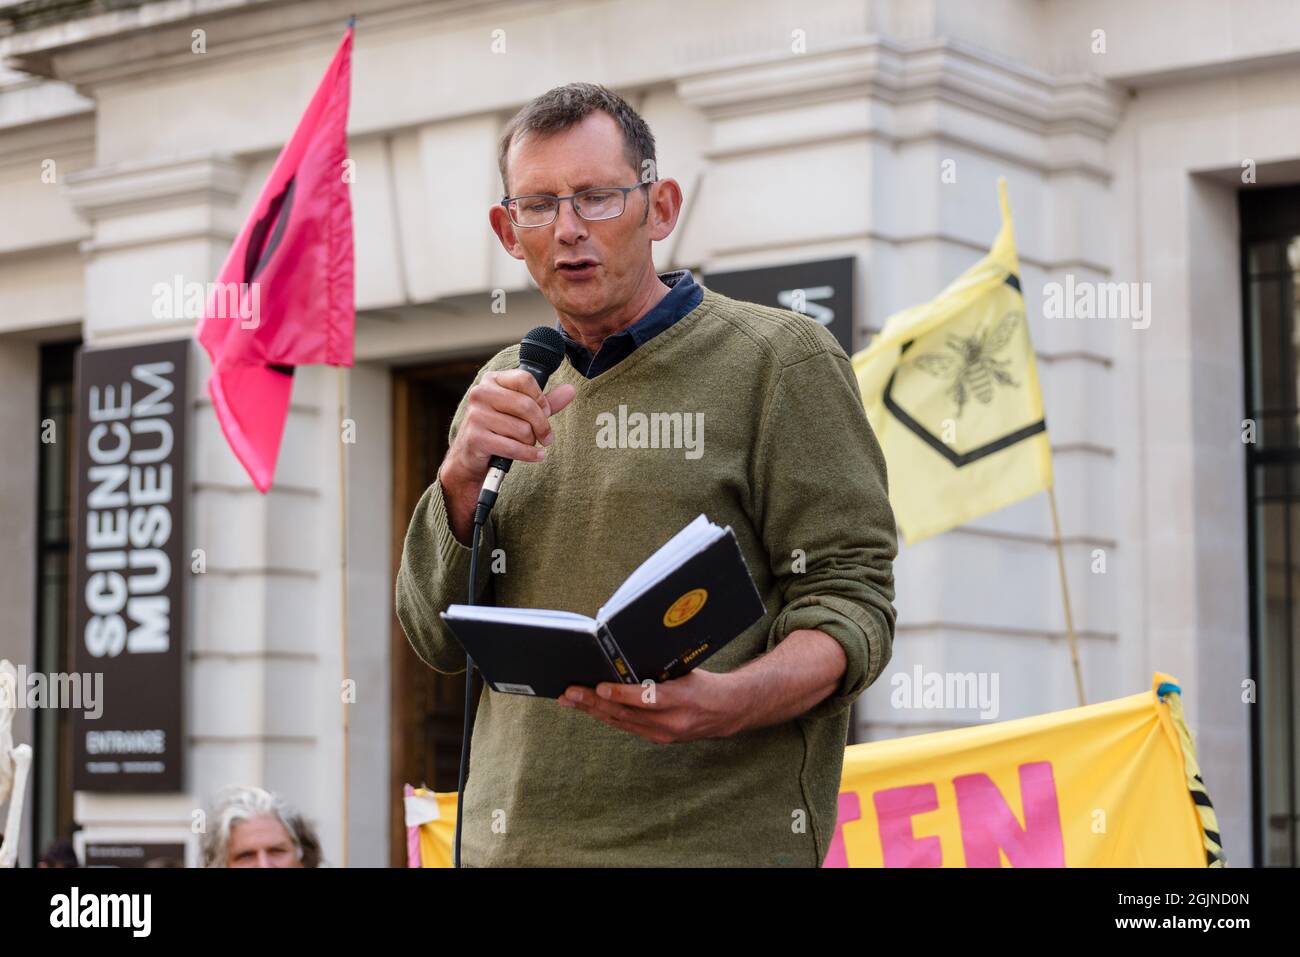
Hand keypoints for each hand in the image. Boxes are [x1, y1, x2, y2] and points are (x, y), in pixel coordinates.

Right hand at [439, 369, 575, 539]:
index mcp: (492, 380)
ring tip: (528, 444)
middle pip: (526, 405)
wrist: (469, 456)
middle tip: (546, 437)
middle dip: (542, 425)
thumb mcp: (521, 411)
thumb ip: (546, 401)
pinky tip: (536, 456)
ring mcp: (476, 416)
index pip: (525, 379)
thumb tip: (571, 390)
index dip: (541, 398)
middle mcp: (480, 394)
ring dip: (531, 442)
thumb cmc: (498, 428)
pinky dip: (529, 454)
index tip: (546, 411)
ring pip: (522, 429)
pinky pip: (513, 447)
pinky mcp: (476, 438)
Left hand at [558, 669, 746, 743]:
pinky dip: (606, 716)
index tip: (600, 686)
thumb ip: (658, 671)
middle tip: (570, 693)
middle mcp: (671, 721)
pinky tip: (590, 708)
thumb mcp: (686, 671)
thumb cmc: (704, 683)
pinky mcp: (658, 739)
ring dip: (593, 711)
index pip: (647, 698)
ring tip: (570, 701)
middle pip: (626, 713)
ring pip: (621, 722)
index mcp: (681, 699)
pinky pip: (626, 727)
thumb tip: (623, 659)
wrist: (726, 711)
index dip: (621, 693)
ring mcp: (663, 734)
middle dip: (594, 702)